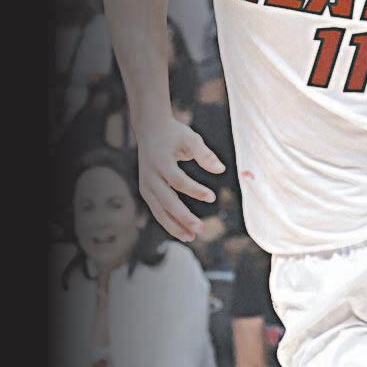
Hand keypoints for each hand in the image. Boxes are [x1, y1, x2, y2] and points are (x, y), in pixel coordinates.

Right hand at [137, 118, 224, 241]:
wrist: (150, 129)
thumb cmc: (174, 134)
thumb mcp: (190, 138)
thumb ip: (205, 154)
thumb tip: (221, 170)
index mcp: (160, 161)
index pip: (178, 180)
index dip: (195, 190)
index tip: (212, 197)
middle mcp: (150, 176)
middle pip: (166, 200)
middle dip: (183, 216)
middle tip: (200, 229)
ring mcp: (145, 185)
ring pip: (159, 211)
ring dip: (174, 226)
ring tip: (192, 237)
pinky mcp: (146, 191)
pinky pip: (157, 211)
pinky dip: (169, 223)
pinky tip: (184, 233)